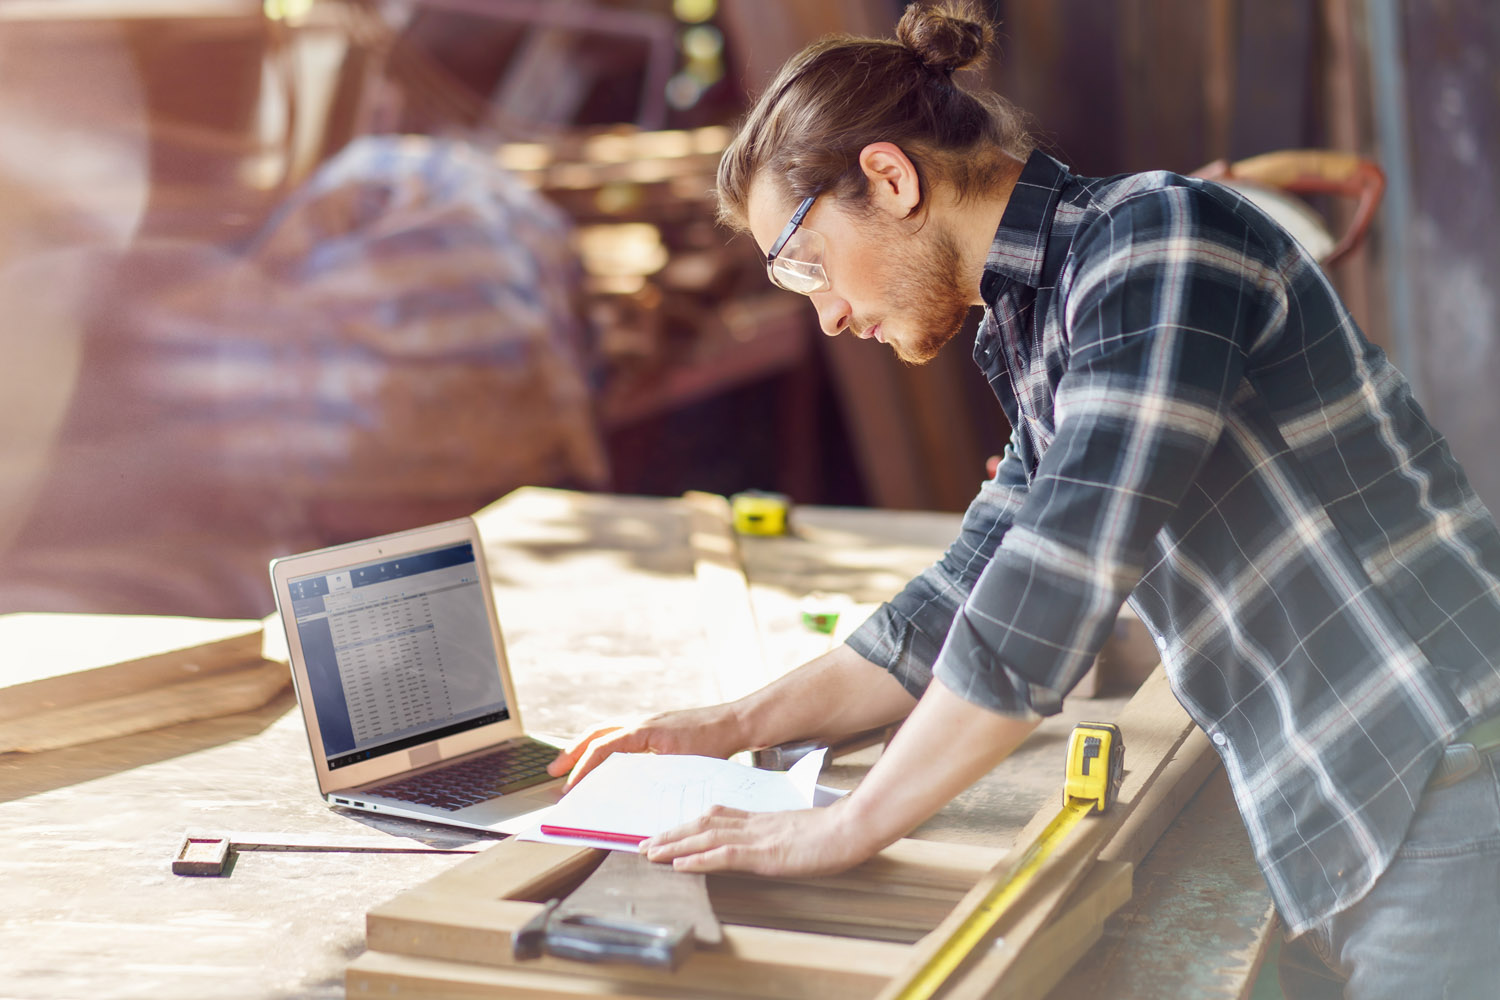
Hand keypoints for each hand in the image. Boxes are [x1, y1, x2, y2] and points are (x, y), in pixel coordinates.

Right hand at [546, 704, 744, 790]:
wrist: (735, 723)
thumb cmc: (714, 743)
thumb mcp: (683, 765)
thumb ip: (656, 778)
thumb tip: (632, 796)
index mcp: (643, 731)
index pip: (603, 748)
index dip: (583, 769)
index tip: (570, 787)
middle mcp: (641, 723)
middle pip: (596, 735)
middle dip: (572, 753)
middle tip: (553, 771)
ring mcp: (647, 723)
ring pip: (606, 732)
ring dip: (586, 748)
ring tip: (570, 764)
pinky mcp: (655, 728)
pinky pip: (621, 734)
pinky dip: (605, 746)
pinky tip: (605, 761)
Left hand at [640, 800, 877, 877]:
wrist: (854, 828)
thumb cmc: (835, 833)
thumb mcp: (800, 831)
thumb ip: (779, 834)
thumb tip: (770, 842)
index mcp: (762, 820)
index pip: (717, 818)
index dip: (689, 824)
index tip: (667, 830)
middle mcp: (754, 825)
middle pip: (703, 824)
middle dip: (671, 834)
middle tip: (644, 843)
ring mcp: (759, 838)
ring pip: (707, 837)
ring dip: (675, 845)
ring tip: (651, 852)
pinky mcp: (766, 853)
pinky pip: (726, 855)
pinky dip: (699, 859)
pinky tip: (681, 864)